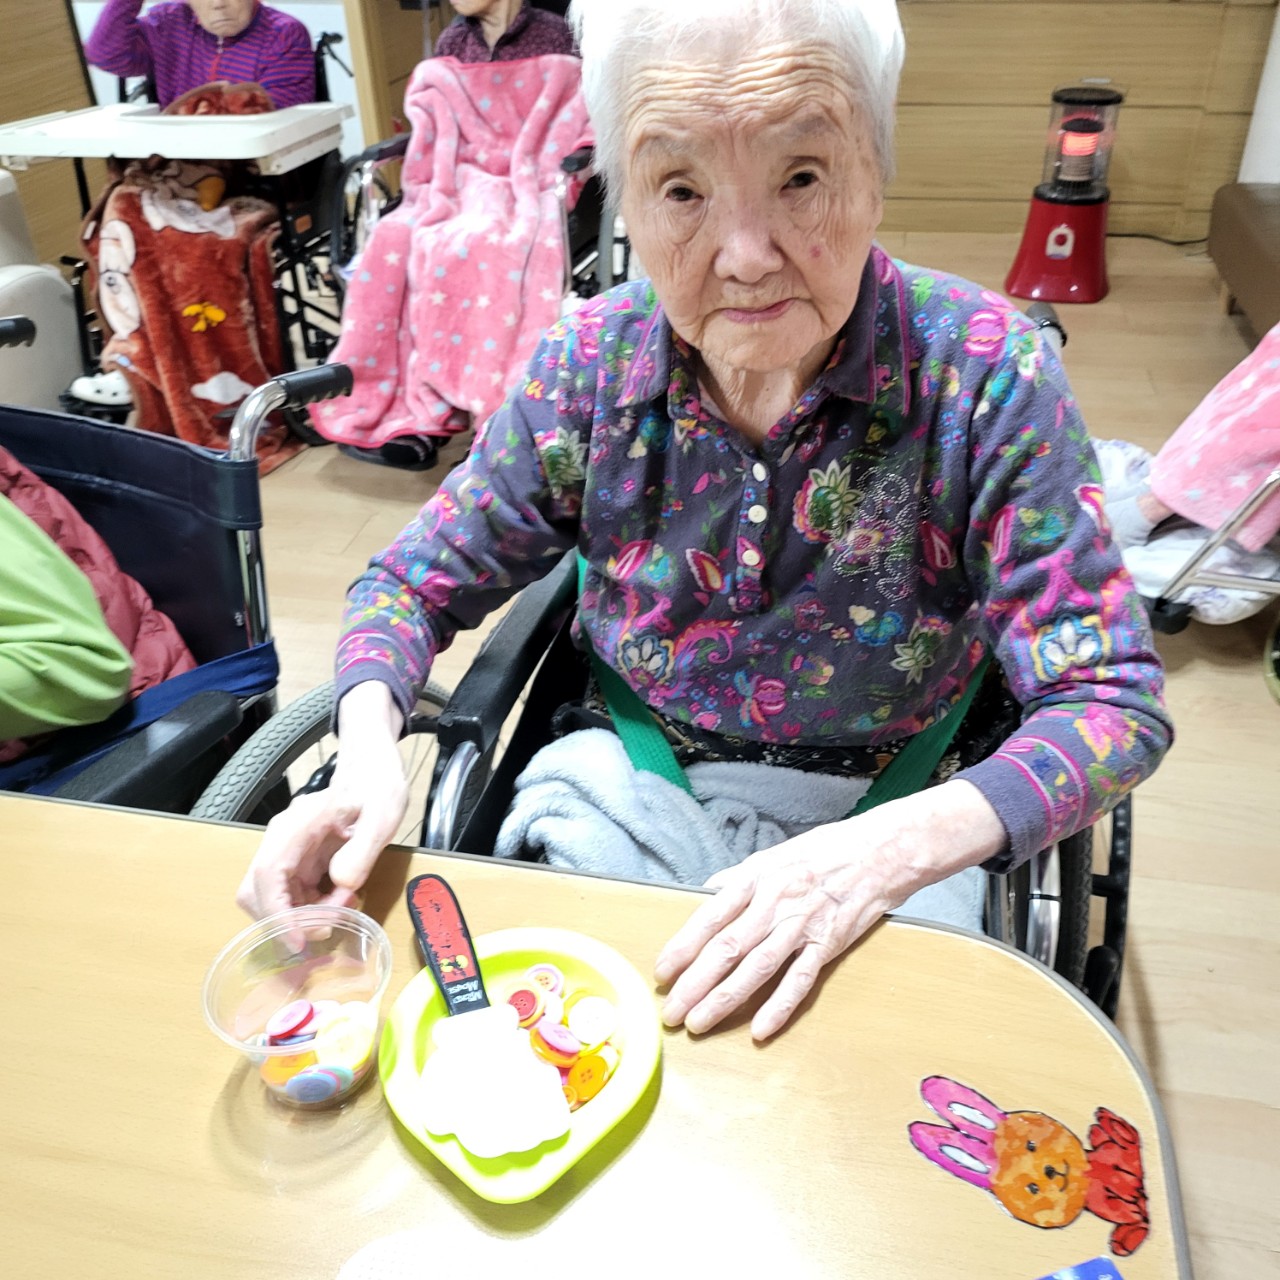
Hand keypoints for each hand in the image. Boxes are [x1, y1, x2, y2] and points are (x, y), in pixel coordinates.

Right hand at [235, 682, 408, 929]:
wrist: (373, 770)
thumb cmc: (377, 787)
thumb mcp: (383, 814)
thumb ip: (364, 848)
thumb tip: (342, 883)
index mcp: (295, 826)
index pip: (268, 874)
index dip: (277, 913)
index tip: (297, 941)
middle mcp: (281, 840)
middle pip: (258, 893)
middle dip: (288, 920)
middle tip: (331, 925)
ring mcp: (287, 853)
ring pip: (274, 899)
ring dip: (303, 916)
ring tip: (346, 904)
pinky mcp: (298, 863)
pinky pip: (294, 896)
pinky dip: (313, 908)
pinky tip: (343, 897)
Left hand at [654, 781, 1005, 1041]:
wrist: (880, 852)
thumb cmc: (824, 851)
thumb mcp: (772, 855)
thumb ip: (738, 878)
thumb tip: (706, 892)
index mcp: (754, 879)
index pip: (708, 918)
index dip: (681, 947)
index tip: (661, 972)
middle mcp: (772, 903)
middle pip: (725, 949)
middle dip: (693, 983)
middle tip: (670, 1011)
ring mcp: (800, 925)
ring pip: (755, 968)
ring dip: (724, 999)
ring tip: (699, 1023)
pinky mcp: (828, 944)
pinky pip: (799, 980)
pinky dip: (779, 1006)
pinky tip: (759, 1029)